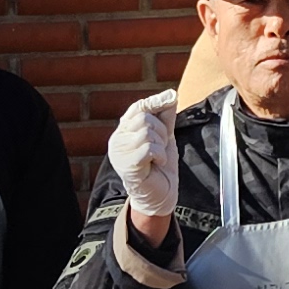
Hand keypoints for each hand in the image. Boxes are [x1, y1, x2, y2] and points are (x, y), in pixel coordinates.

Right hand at [109, 92, 180, 232]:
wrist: (162, 195)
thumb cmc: (161, 166)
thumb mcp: (165, 135)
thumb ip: (165, 115)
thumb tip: (171, 93)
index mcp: (124, 131)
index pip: (137, 107)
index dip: (155, 102)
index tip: (171, 98)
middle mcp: (117, 140)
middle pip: (143, 118)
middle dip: (161, 130)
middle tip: (162, 146)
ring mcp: (120, 153)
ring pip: (146, 133)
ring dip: (161, 145)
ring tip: (158, 157)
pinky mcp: (127, 165)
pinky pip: (148, 148)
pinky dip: (159, 155)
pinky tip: (158, 164)